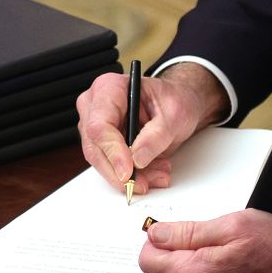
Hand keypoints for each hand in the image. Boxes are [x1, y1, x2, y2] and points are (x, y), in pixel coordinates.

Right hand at [76, 64, 221, 193]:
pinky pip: (110, 166)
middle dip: (120, 171)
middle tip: (142, 183)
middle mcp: (96, 106)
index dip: (113, 151)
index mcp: (109, 88)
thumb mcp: (174, 114)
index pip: (100, 125)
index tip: (128, 171)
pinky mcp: (103, 143)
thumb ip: (157, 135)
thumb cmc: (173, 100)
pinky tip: (150, 174)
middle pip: (95, 147)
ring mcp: (96, 126)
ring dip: (129, 176)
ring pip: (101, 161)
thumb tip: (138, 158)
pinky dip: (131, 175)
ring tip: (157, 174)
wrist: (177, 105)